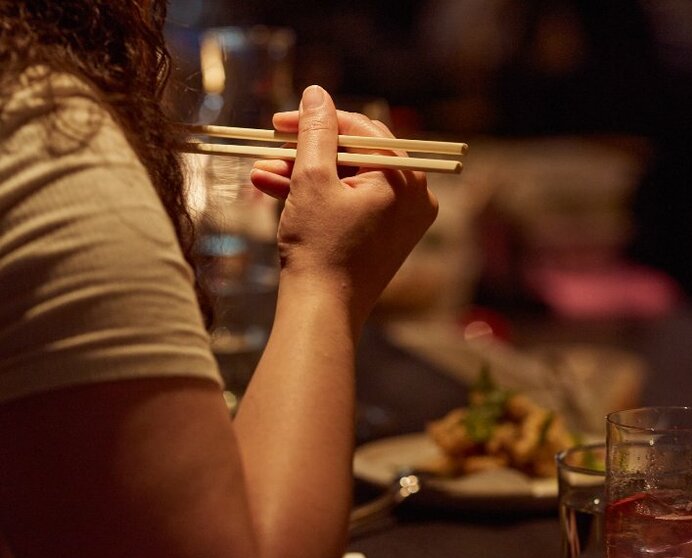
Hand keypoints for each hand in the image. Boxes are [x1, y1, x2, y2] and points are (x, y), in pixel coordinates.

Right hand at [250, 85, 437, 325]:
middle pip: (354, 156)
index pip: (363, 130)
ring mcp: (400, 220)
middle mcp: (413, 197)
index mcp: (406, 178)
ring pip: (347, 181)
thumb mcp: (312, 179)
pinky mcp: (383, 238)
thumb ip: (315, 132)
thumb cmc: (319, 246)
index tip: (280, 120)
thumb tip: (317, 94)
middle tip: (271, 144)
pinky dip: (318, 198)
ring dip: (303, 174)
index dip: (318, 120)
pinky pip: (350, 205)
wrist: (322, 311)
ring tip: (260, 171)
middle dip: (306, 151)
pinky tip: (274, 189)